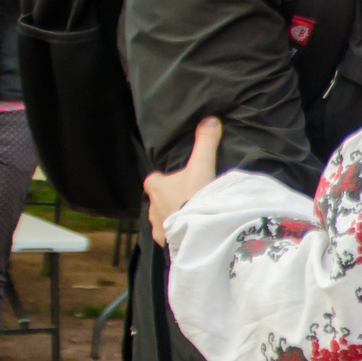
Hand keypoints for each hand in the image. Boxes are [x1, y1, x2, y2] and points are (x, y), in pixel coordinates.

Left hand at [142, 116, 221, 242]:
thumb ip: (205, 142)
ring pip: (161, 218)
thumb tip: (210, 119)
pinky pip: (167, 237)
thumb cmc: (195, 195)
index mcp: (156, 186)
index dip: (162, 180)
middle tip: (188, 200)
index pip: (153, 180)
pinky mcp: (165, 242)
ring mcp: (157, 226)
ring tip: (190, 218)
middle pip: (157, 200)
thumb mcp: (202, 165)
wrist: (197, 229)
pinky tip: (189, 234)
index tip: (176, 180)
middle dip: (169, 200)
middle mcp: (151, 206)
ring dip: (172, 217)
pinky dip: (175, 235)